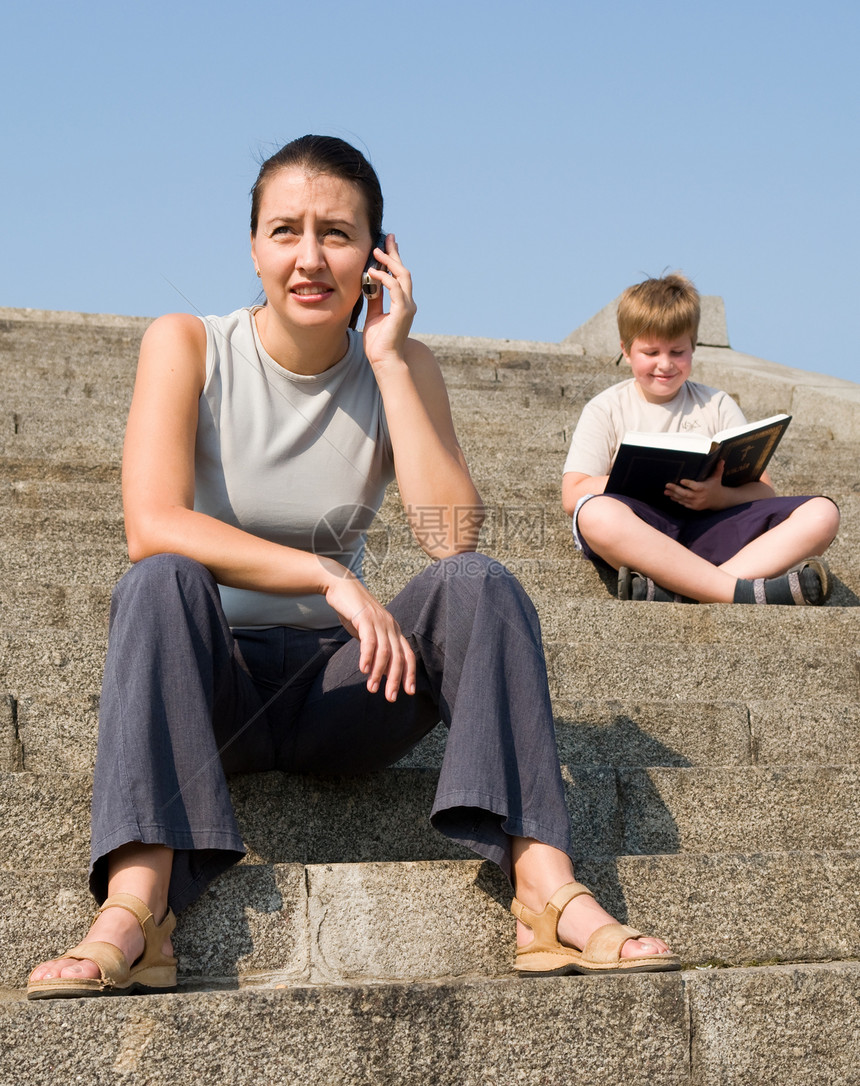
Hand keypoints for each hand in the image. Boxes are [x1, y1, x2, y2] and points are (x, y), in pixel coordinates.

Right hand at [323, 566, 415, 700]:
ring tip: (371, 689)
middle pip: (398, 657)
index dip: (410, 674)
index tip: (408, 692)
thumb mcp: (367, 632)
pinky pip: (369, 641)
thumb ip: (376, 649)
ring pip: (384, 652)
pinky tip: (363, 670)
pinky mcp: (365, 618)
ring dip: (378, 673)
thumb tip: (379, 672)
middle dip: (395, 680)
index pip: (408, 655)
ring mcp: (379, 622)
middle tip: (390, 698)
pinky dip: (367, 657)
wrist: (341, 585)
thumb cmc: (353, 611)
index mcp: (393, 630)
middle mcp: (390, 626)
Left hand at [362, 234, 416, 368]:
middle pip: (403, 271)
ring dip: (389, 262)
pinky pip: (394, 288)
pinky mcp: (403, 311)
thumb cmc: (379, 342)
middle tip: (387, 238)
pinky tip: (371, 272)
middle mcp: (407, 302)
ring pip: (402, 275)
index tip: (387, 244)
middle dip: (395, 253)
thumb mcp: (373, 315)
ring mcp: (407, 306)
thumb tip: (368, 283)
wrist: (384, 360)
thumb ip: (374, 299)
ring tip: (376, 252)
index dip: (394, 259)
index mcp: (402, 303)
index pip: (399, 276)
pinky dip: (383, 278)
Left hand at [665, 459, 728, 510]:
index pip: (695, 486)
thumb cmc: (715, 486)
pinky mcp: (694, 507)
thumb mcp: (717, 477)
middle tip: (667, 484)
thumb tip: (721, 460)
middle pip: (686, 494)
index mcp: (704, 488)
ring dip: (673, 495)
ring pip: (683, 499)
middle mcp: (700, 496)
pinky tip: (671, 496)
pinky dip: (677, 500)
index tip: (681, 480)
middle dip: (675, 489)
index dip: (688, 484)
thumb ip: (718, 469)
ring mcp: (696, 503)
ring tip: (665, 491)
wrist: (718, 500)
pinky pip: (684, 503)